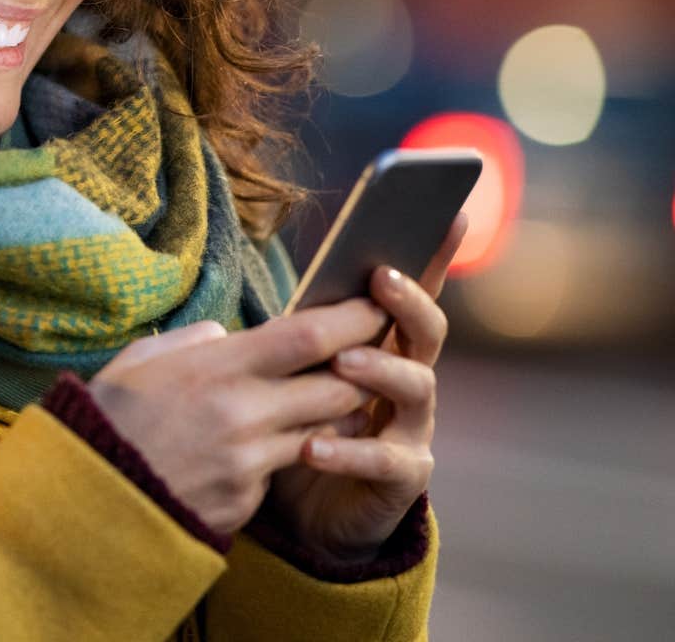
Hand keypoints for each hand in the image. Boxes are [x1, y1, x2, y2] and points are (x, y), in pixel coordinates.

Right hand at [85, 297, 389, 535]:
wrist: (81, 501)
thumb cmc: (105, 421)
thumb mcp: (139, 364)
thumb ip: (189, 343)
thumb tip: (224, 337)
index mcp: (215, 369)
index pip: (309, 336)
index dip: (353, 318)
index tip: (375, 304)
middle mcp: (242, 414)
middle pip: (338, 386)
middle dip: (362, 371)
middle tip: (372, 356)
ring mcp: (248, 462)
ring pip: (323, 431)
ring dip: (333, 415)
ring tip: (330, 399)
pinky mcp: (247, 500)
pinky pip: (283, 469)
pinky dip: (287, 454)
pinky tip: (266, 446)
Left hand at [261, 214, 466, 561]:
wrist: (308, 514)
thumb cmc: (301, 426)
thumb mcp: (294, 374)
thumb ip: (298, 338)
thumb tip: (277, 302)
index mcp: (383, 346)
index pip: (410, 293)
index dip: (433, 253)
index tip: (448, 211)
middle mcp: (407, 380)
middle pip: (426, 331)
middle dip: (408, 302)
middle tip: (381, 279)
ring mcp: (411, 428)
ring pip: (417, 387)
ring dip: (382, 369)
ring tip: (345, 362)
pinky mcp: (403, 477)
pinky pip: (385, 459)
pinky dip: (350, 451)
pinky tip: (314, 446)